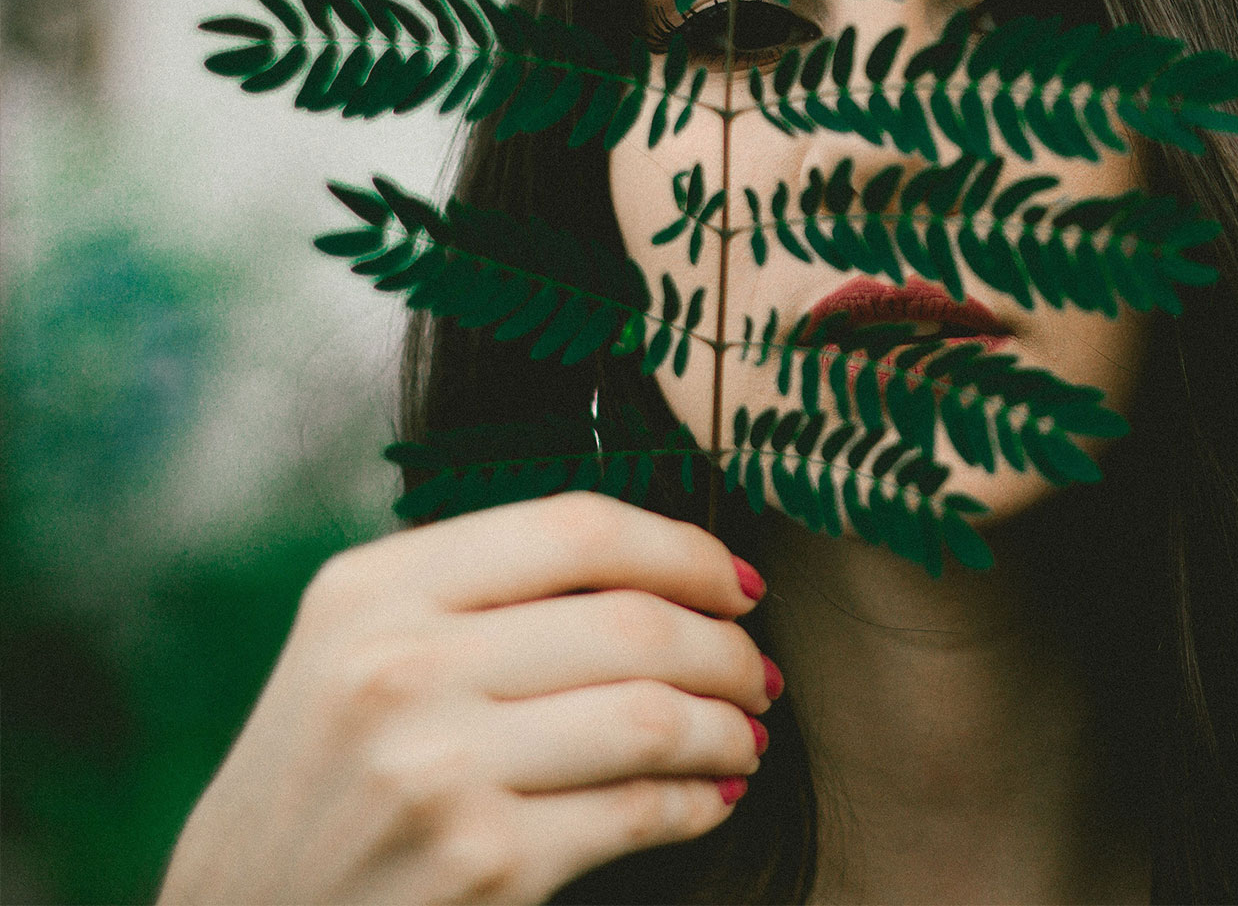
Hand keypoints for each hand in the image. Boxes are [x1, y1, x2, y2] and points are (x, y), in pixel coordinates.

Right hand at [156, 492, 778, 905]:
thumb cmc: (326, 776)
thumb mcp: (358, 646)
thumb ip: (478, 591)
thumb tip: (662, 569)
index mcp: (374, 588)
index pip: (577, 528)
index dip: (686, 549)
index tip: (737, 582)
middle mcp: (400, 667)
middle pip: (633, 623)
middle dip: (727, 648)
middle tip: (757, 672)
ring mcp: (440, 768)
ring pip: (652, 716)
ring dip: (728, 726)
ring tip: (747, 736)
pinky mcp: (483, 863)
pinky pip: (637, 810)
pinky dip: (696, 801)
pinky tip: (711, 796)